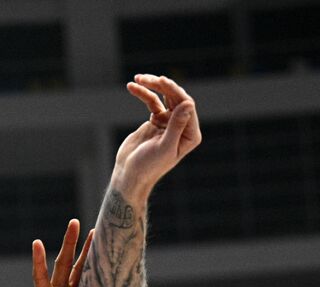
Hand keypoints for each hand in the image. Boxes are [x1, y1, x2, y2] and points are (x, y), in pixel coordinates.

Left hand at [29, 218, 92, 286]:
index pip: (39, 280)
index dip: (38, 262)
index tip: (36, 242)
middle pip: (62, 266)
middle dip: (68, 244)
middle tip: (74, 222)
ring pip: (76, 270)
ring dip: (84, 251)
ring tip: (93, 231)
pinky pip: (85, 281)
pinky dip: (93, 268)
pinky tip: (102, 255)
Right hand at [111, 74, 201, 199]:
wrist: (129, 175)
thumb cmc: (148, 166)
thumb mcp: (164, 147)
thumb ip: (177, 126)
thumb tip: (188, 103)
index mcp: (189, 134)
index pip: (186, 106)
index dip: (175, 91)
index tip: (161, 81)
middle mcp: (182, 126)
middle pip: (176, 98)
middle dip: (162, 86)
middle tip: (147, 78)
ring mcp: (169, 122)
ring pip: (164, 97)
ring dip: (151, 86)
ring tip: (138, 79)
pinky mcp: (155, 121)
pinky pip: (151, 102)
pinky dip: (142, 94)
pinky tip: (132, 87)